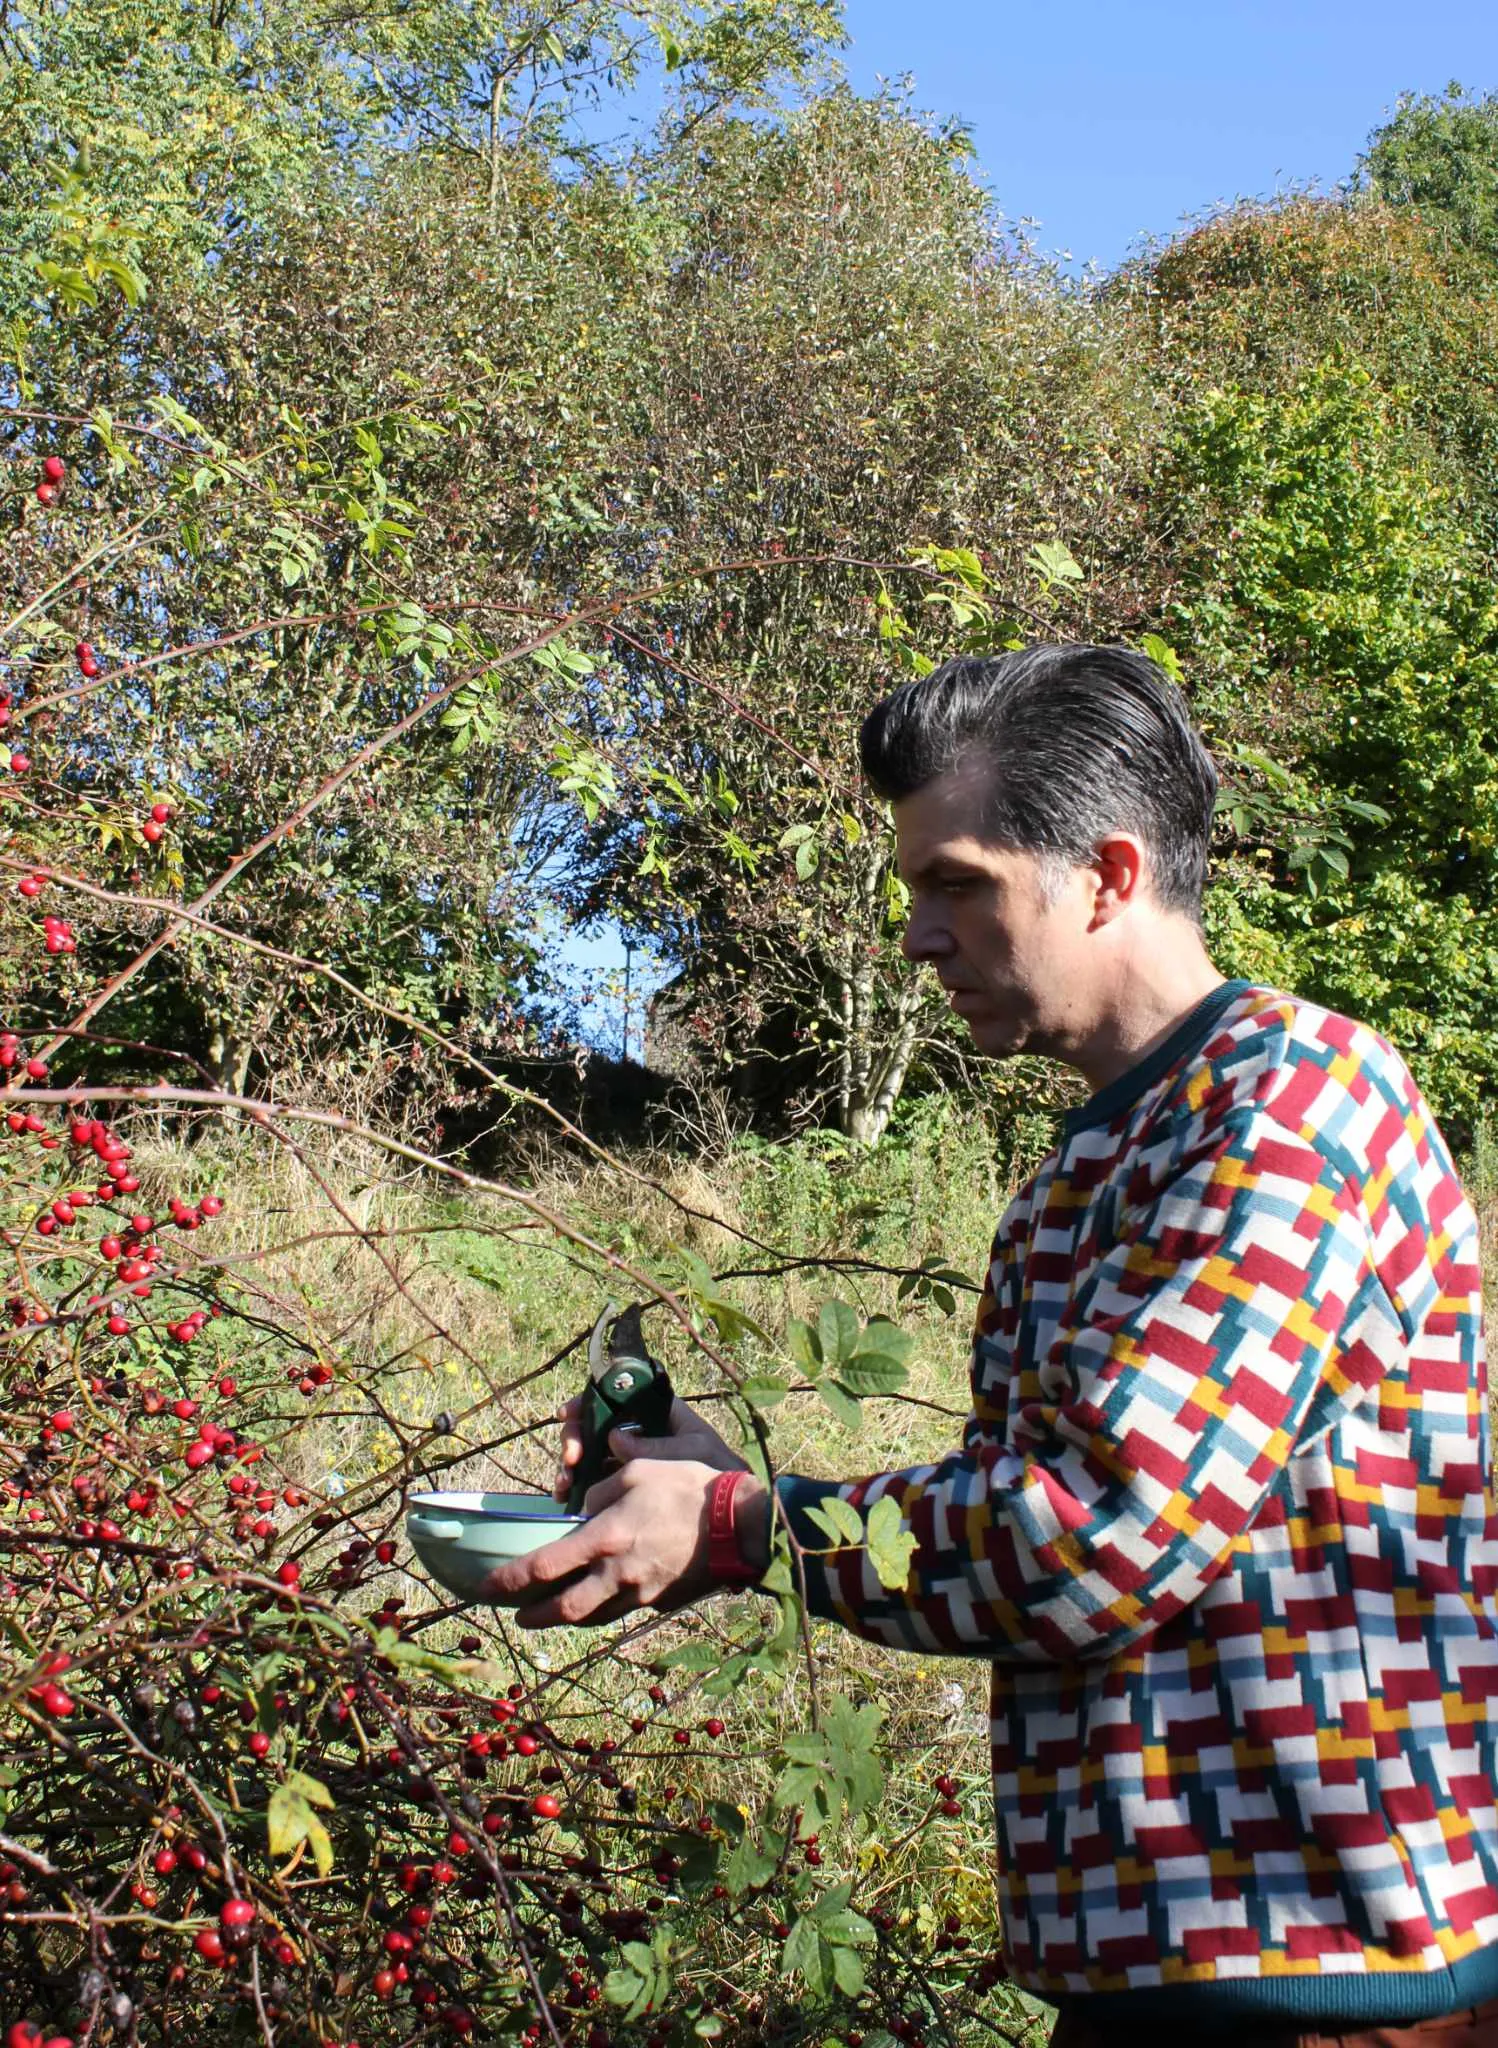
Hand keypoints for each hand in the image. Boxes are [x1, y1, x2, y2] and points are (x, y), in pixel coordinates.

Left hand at [484, 1456, 767, 1627]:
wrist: (742, 1527)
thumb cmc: (691, 1489)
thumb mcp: (641, 1471)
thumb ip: (604, 1488)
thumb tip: (586, 1505)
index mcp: (606, 1538)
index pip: (543, 1568)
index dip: (508, 1581)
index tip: (486, 1588)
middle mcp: (617, 1574)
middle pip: (562, 1610)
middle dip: (532, 1615)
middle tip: (515, 1615)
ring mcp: (641, 1594)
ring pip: (591, 1617)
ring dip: (564, 1618)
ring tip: (549, 1612)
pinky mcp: (661, 1601)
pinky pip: (622, 1610)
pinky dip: (602, 1609)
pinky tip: (599, 1599)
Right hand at [550, 1392, 748, 1503]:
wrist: (732, 1508)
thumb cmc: (716, 1469)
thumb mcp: (688, 1451)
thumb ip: (652, 1446)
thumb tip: (614, 1438)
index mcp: (657, 1413)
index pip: (615, 1397)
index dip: (586, 1402)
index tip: (567, 1414)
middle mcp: (639, 1432)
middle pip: (595, 1425)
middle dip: (575, 1438)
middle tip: (571, 1458)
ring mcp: (630, 1458)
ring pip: (590, 1453)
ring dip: (571, 1464)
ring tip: (565, 1482)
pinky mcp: (625, 1484)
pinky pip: (594, 1479)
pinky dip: (577, 1485)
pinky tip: (566, 1495)